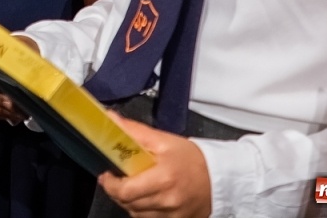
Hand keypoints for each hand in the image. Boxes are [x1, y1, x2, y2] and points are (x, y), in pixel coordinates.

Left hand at [96, 116, 211, 217]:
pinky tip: (146, 198)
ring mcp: (173, 215)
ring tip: (131, 187)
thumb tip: (109, 118)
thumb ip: (134, 131)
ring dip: (129, 202)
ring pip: (137, 214)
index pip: (125, 191)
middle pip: (128, 204)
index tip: (106, 174)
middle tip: (117, 179)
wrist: (220, 176)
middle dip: (117, 192)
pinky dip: (143, 210)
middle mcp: (167, 200)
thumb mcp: (163, 140)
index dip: (110, 184)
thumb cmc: (190, 157)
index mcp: (162, 179)